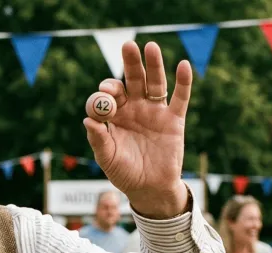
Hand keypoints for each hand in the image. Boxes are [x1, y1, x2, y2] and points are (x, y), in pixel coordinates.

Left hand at [84, 41, 191, 218]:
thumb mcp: (107, 159)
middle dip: (130, 64)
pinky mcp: (174, 120)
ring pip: (155, 84)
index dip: (107, 91)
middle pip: (132, 81)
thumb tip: (88, 120)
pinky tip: (183, 65)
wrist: (149, 189)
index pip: (109, 96)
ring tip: (150, 47)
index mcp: (114, 116)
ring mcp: (155, 112)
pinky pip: (180, 98)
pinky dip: (183, 82)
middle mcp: (134, 108)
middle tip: (127, 46)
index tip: (105, 91)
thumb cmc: (124, 173)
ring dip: (154, 65)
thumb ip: (98, 140)